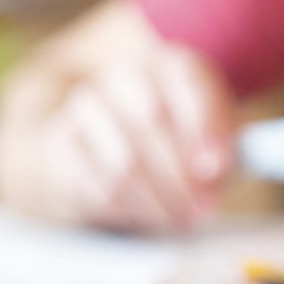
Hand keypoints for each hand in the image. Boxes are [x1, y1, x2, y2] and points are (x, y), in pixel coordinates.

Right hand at [41, 47, 236, 232]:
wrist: (103, 139)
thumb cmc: (176, 139)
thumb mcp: (210, 133)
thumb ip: (223, 145)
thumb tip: (216, 171)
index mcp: (170, 65)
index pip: (187, 79)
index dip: (204, 124)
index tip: (215, 168)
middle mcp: (125, 76)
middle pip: (150, 115)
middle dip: (181, 172)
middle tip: (202, 208)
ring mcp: (87, 106)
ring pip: (121, 158)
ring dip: (156, 199)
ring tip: (179, 218)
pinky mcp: (59, 144)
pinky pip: (95, 184)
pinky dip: (128, 210)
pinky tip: (148, 216)